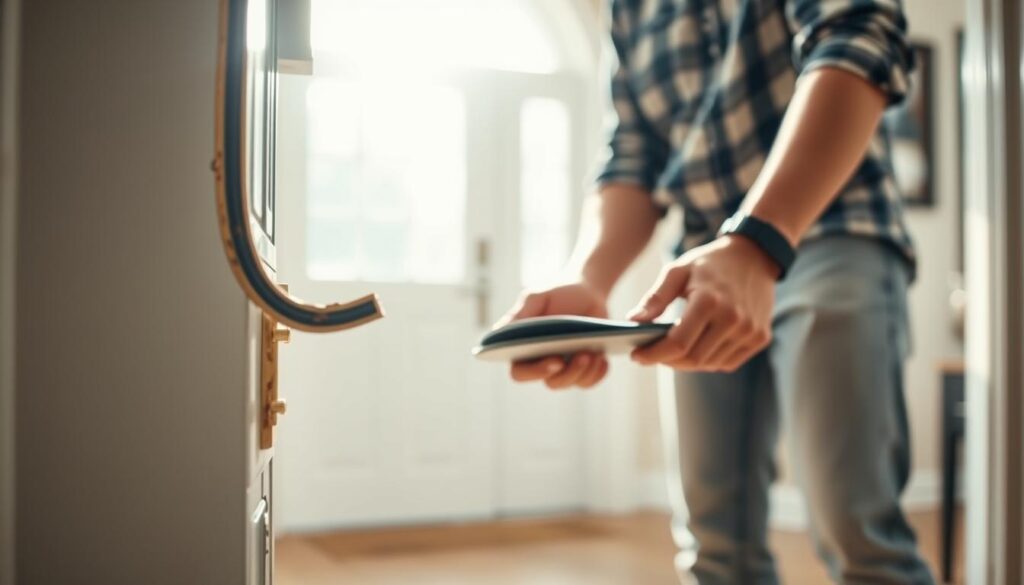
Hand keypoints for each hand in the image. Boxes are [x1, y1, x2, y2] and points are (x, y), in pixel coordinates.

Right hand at [494, 283, 610, 389]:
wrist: (587, 291)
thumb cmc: (557, 292)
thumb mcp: (537, 297)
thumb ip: (520, 315)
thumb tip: (500, 333)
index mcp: (523, 347)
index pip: (520, 372)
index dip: (535, 372)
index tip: (556, 361)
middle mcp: (541, 361)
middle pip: (551, 382)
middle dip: (569, 373)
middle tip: (583, 354)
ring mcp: (563, 367)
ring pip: (571, 383)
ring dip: (585, 371)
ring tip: (594, 352)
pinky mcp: (583, 367)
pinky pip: (589, 381)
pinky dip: (598, 373)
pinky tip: (602, 359)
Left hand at [628, 235, 775, 371]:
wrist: (754, 256)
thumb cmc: (709, 264)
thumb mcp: (677, 270)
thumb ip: (655, 297)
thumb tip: (633, 320)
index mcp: (709, 301)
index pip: (677, 343)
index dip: (653, 354)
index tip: (636, 356)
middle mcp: (733, 319)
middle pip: (692, 359)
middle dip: (667, 360)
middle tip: (651, 353)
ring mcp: (750, 331)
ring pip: (709, 364)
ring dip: (686, 362)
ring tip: (671, 350)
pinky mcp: (760, 338)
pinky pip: (726, 363)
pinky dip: (708, 360)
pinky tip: (697, 347)